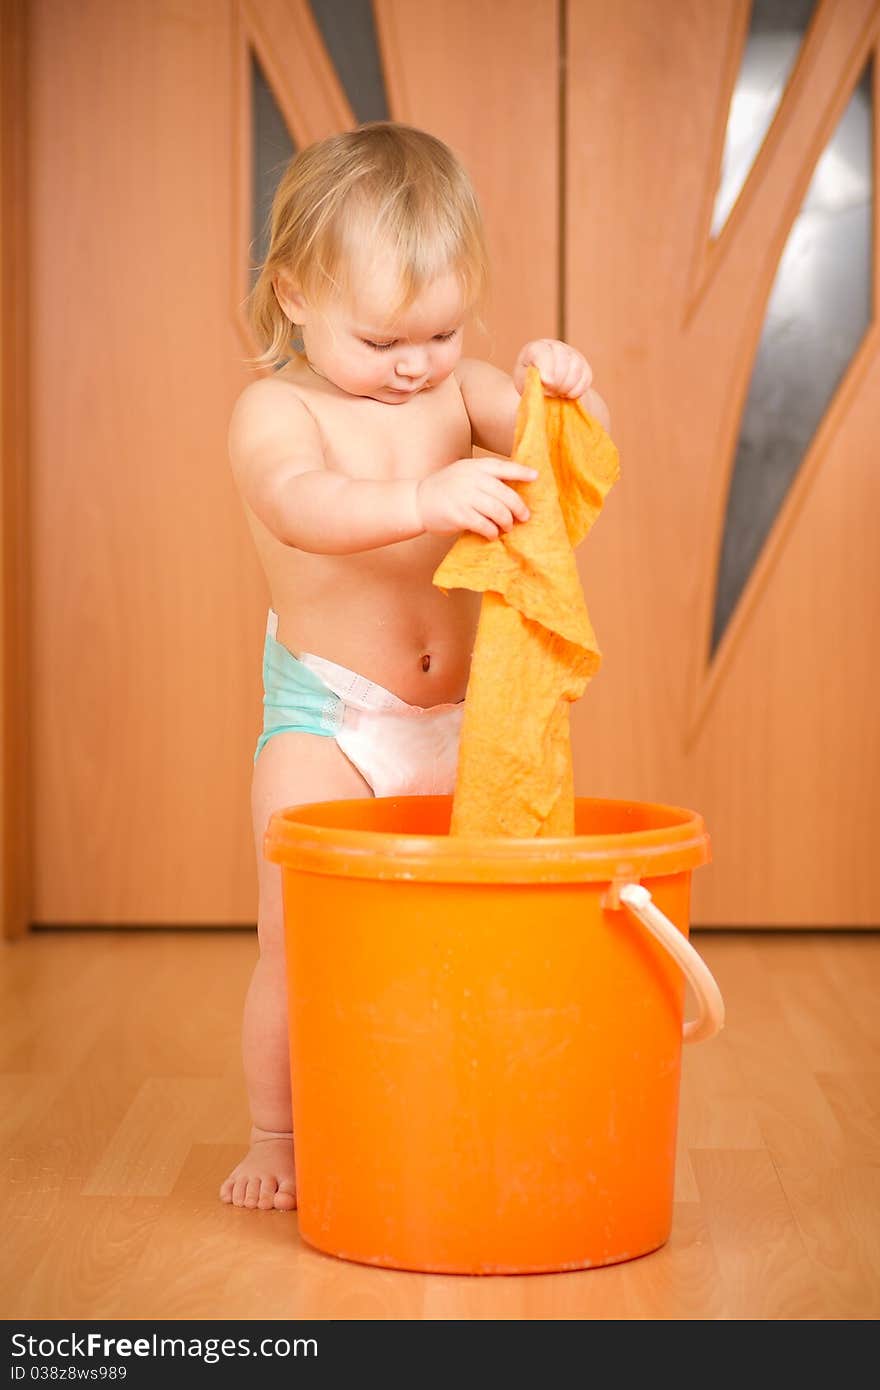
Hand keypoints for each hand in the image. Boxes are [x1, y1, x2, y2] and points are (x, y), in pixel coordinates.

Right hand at [416, 457, 537, 540]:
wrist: (417, 501)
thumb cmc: (446, 488)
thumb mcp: (464, 472)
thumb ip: (485, 476)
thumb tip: (515, 487)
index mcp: (476, 467)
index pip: (504, 467)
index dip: (522, 472)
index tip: (536, 477)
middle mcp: (472, 479)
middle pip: (506, 494)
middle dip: (519, 508)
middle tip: (524, 517)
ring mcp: (465, 497)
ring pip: (498, 511)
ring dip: (507, 522)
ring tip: (508, 527)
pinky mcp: (459, 515)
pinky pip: (484, 525)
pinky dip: (492, 532)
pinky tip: (493, 534)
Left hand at [513, 339, 592, 398]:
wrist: (544, 389)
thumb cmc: (530, 385)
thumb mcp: (523, 383)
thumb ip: (531, 381)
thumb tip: (546, 382)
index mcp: (535, 349)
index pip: (543, 353)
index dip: (546, 367)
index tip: (547, 382)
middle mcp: (554, 346)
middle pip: (562, 358)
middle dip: (556, 380)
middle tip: (549, 393)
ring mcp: (571, 354)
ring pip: (576, 367)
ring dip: (567, 386)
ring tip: (557, 393)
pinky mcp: (583, 366)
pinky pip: (586, 377)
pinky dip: (577, 389)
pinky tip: (568, 395)